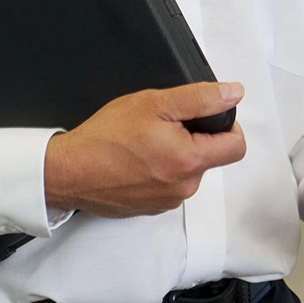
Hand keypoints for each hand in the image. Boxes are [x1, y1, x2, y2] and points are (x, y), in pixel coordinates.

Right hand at [44, 82, 244, 216]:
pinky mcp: (150, 208)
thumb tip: (233, 93)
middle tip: (164, 124)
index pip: (236, 146)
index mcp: (190, 161)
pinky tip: (136, 160)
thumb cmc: (105, 138)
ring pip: (188, 171)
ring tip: (146, 142)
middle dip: (195, 138)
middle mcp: (183, 188)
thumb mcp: (154, 103)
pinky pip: (169, 185)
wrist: (67, 171)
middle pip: (211, 157)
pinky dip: (159, 170)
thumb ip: (200, 98)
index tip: (206, 116)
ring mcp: (166, 202)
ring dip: (176, 155)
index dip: (227, 125)